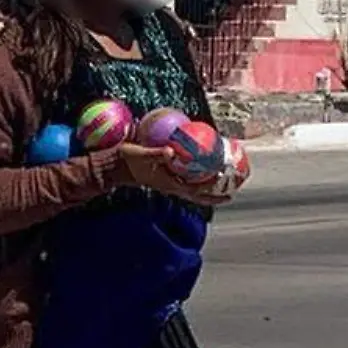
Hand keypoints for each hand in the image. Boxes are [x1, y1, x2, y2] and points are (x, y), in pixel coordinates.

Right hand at [115, 143, 231, 206]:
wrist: (116, 166)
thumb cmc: (128, 160)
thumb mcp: (141, 155)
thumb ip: (156, 154)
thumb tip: (170, 151)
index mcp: (168, 183)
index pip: (195, 189)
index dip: (210, 188)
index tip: (224, 181)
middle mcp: (171, 185)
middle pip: (197, 195)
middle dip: (214, 195)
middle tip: (231, 192)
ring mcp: (169, 182)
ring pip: (193, 188)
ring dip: (207, 188)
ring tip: (222, 183)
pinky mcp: (166, 177)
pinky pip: (186, 180)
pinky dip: (197, 178)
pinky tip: (202, 170)